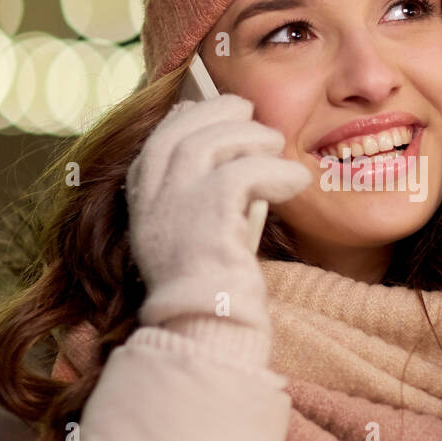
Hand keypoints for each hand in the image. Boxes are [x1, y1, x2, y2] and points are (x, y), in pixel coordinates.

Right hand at [125, 94, 311, 351]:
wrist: (206, 330)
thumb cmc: (212, 289)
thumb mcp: (195, 235)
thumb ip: (203, 199)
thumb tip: (234, 160)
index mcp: (145, 203)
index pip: (158, 141)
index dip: (189, 119)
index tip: (214, 111)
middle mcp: (152, 200)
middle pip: (179, 131)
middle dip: (217, 113)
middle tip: (250, 113)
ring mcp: (174, 207)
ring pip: (209, 142)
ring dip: (250, 136)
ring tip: (277, 145)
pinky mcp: (206, 218)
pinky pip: (244, 172)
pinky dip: (275, 171)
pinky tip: (296, 180)